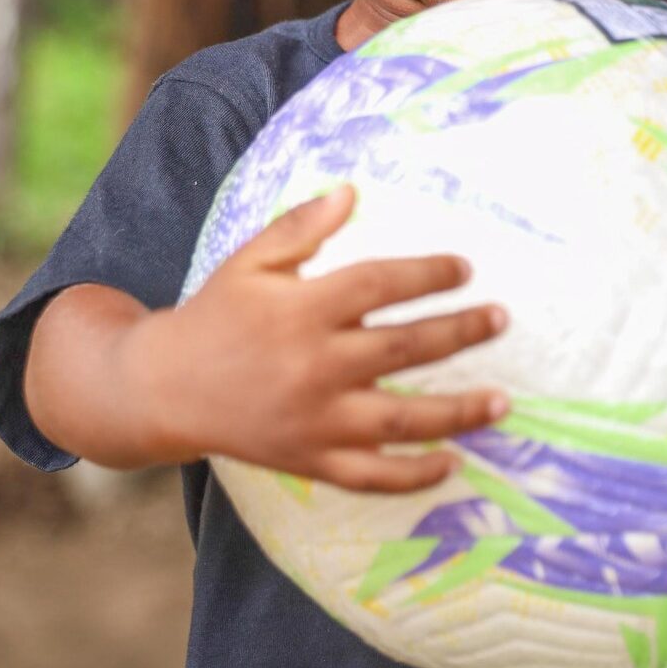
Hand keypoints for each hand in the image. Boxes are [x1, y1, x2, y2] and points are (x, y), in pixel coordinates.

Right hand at [121, 185, 510, 492]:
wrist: (163, 388)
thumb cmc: (214, 315)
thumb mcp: (248, 261)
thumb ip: (300, 227)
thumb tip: (352, 192)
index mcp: (301, 309)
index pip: (381, 284)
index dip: (429, 274)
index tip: (464, 268)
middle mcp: (314, 365)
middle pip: (405, 348)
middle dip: (462, 332)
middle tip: (501, 319)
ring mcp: (315, 419)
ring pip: (403, 419)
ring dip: (459, 411)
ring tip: (502, 401)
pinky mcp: (310, 460)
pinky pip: (373, 475)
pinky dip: (415, 475)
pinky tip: (453, 463)